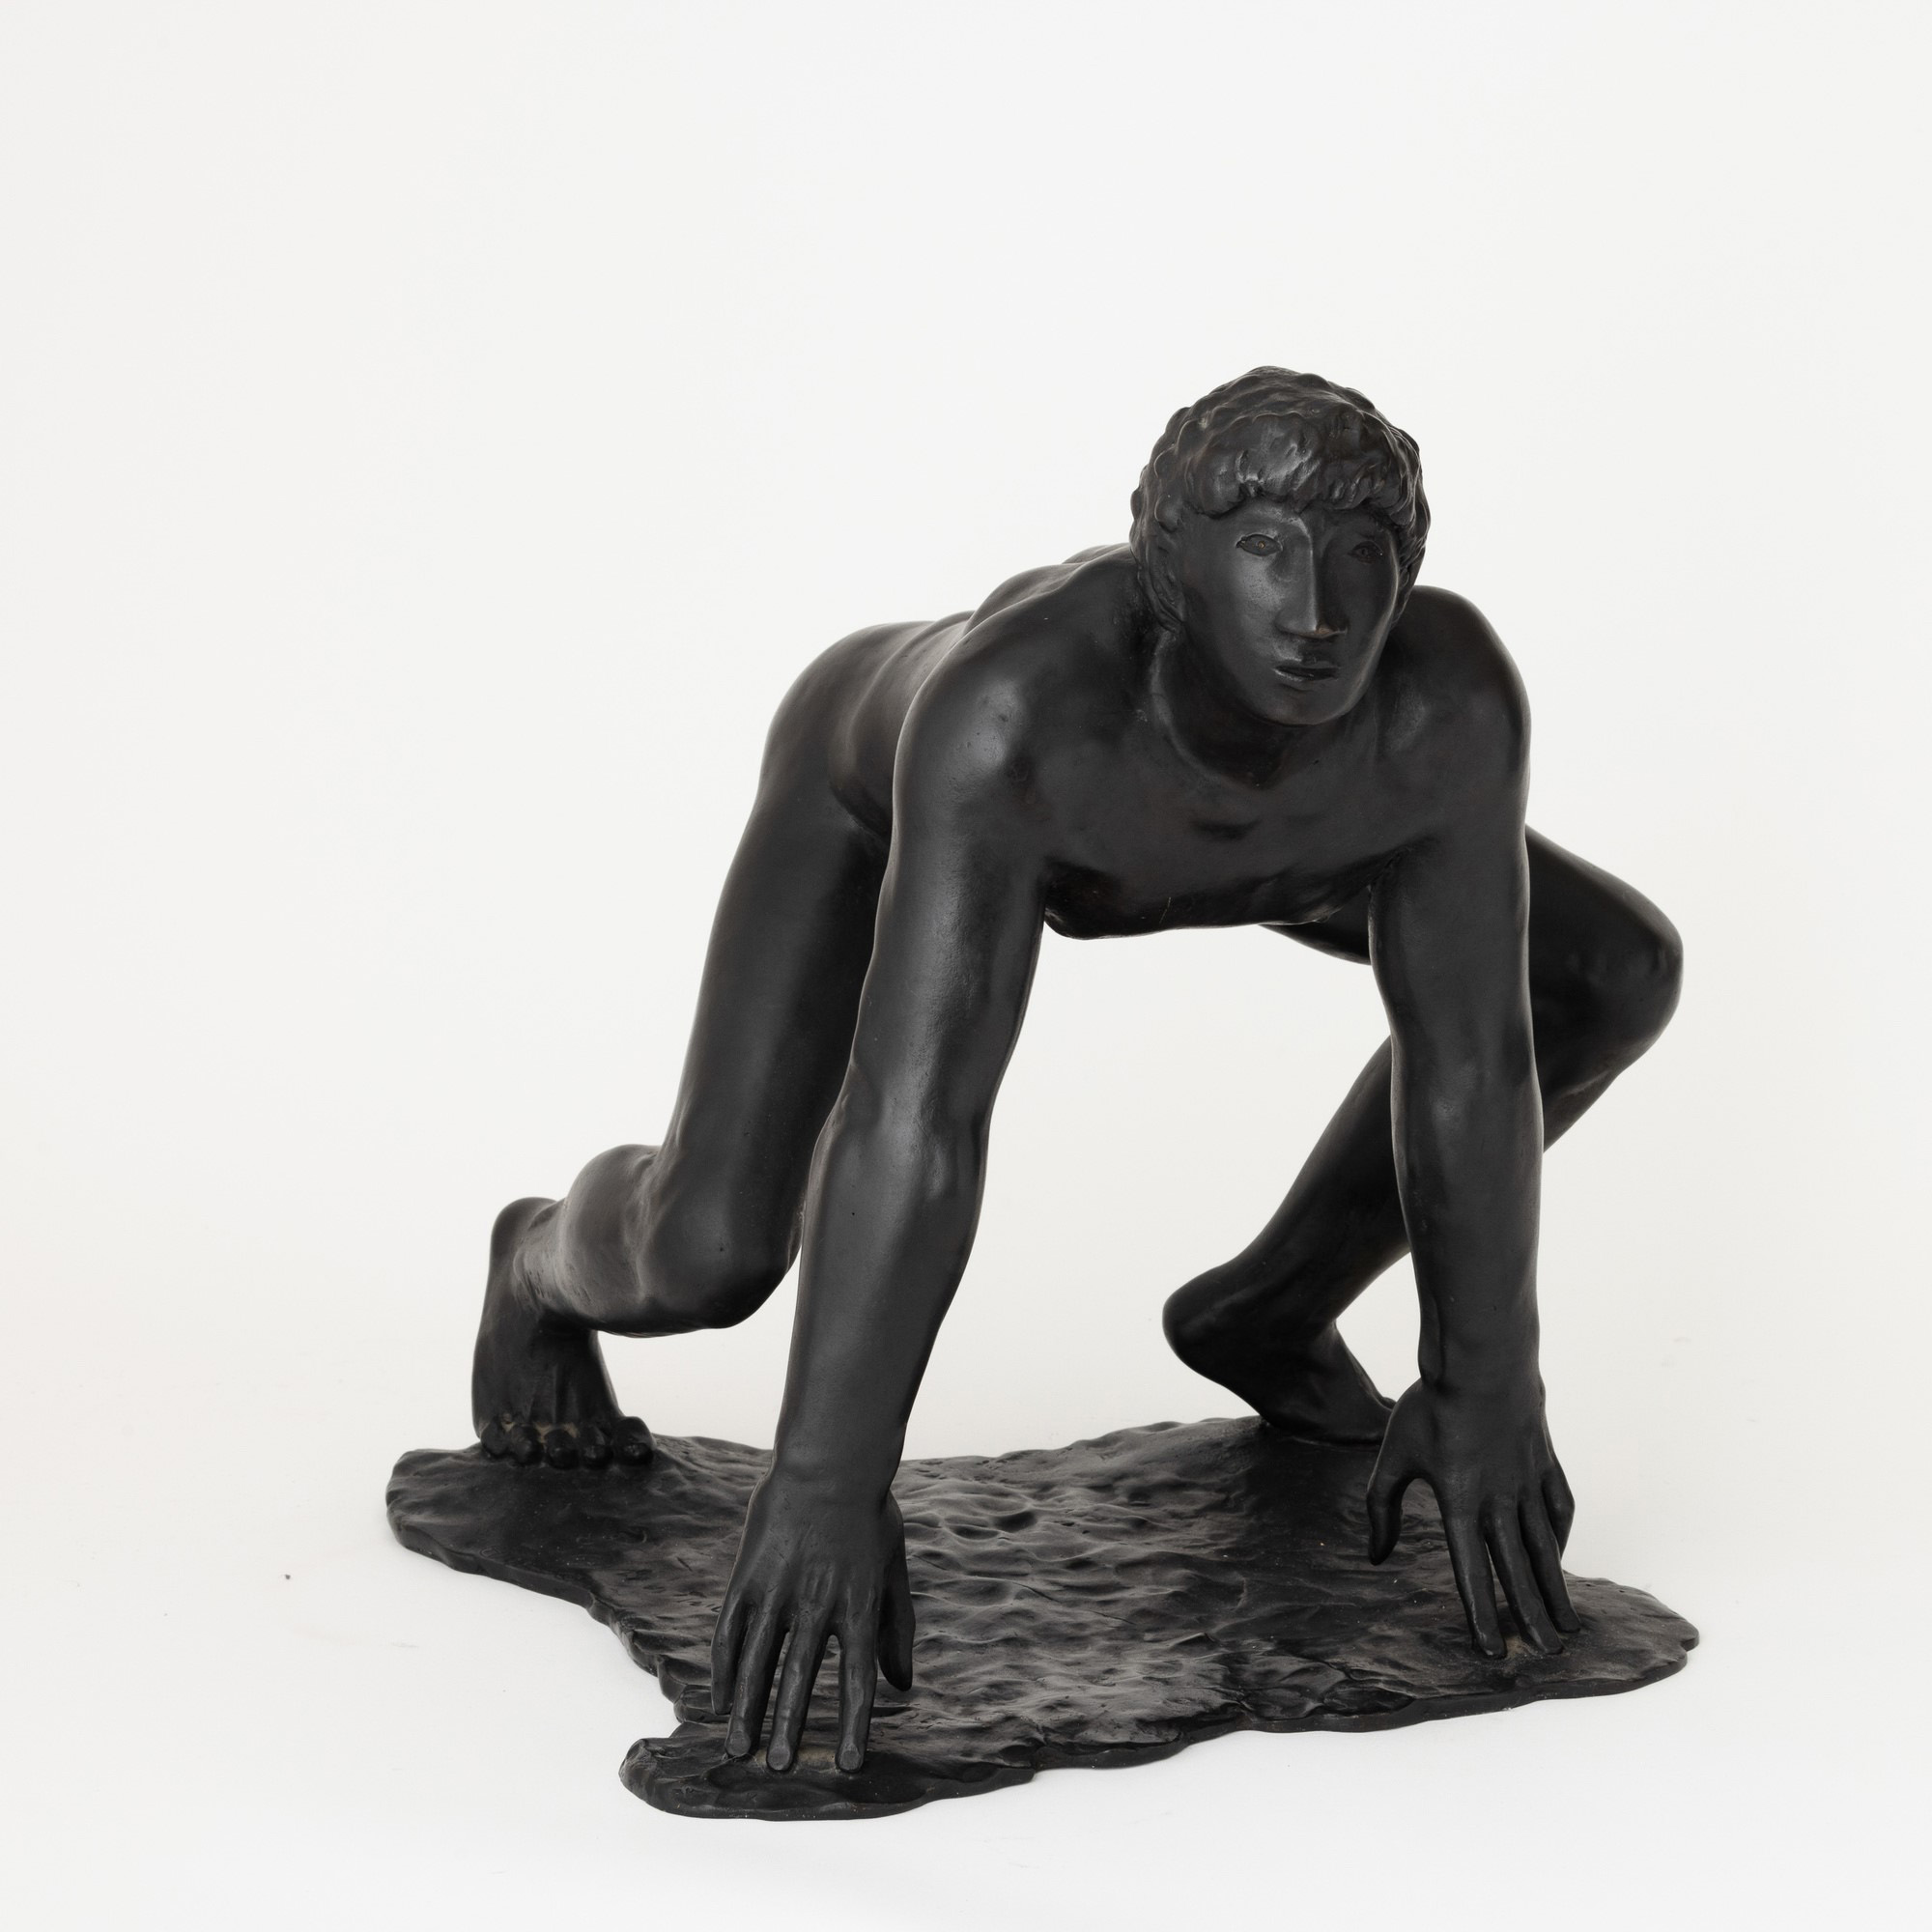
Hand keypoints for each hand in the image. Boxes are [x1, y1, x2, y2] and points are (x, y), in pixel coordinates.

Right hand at [709, 1472, 914, 1772]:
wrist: (830, 1463)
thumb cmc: (869, 1518)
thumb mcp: (893, 1571)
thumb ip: (897, 1629)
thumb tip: (902, 1686)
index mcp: (858, 1605)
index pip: (857, 1678)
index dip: (854, 1724)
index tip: (849, 1764)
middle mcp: (817, 1603)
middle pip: (799, 1678)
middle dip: (788, 1727)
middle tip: (779, 1769)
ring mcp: (777, 1588)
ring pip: (756, 1660)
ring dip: (747, 1708)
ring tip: (739, 1748)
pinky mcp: (747, 1575)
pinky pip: (729, 1630)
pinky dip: (723, 1667)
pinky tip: (719, 1697)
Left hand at [1365, 1378, 1578, 1657]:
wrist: (1481, 1362)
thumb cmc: (1432, 1406)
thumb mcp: (1394, 1454)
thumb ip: (1382, 1506)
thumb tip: (1374, 1554)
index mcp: (1459, 1503)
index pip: (1470, 1571)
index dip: (1479, 1612)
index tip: (1489, 1649)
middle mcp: (1498, 1501)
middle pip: (1515, 1570)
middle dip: (1530, 1617)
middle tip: (1546, 1655)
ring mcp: (1527, 1483)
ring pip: (1544, 1548)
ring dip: (1554, 1589)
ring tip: (1567, 1626)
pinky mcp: (1544, 1463)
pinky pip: (1559, 1509)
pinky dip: (1561, 1537)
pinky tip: (1559, 1557)